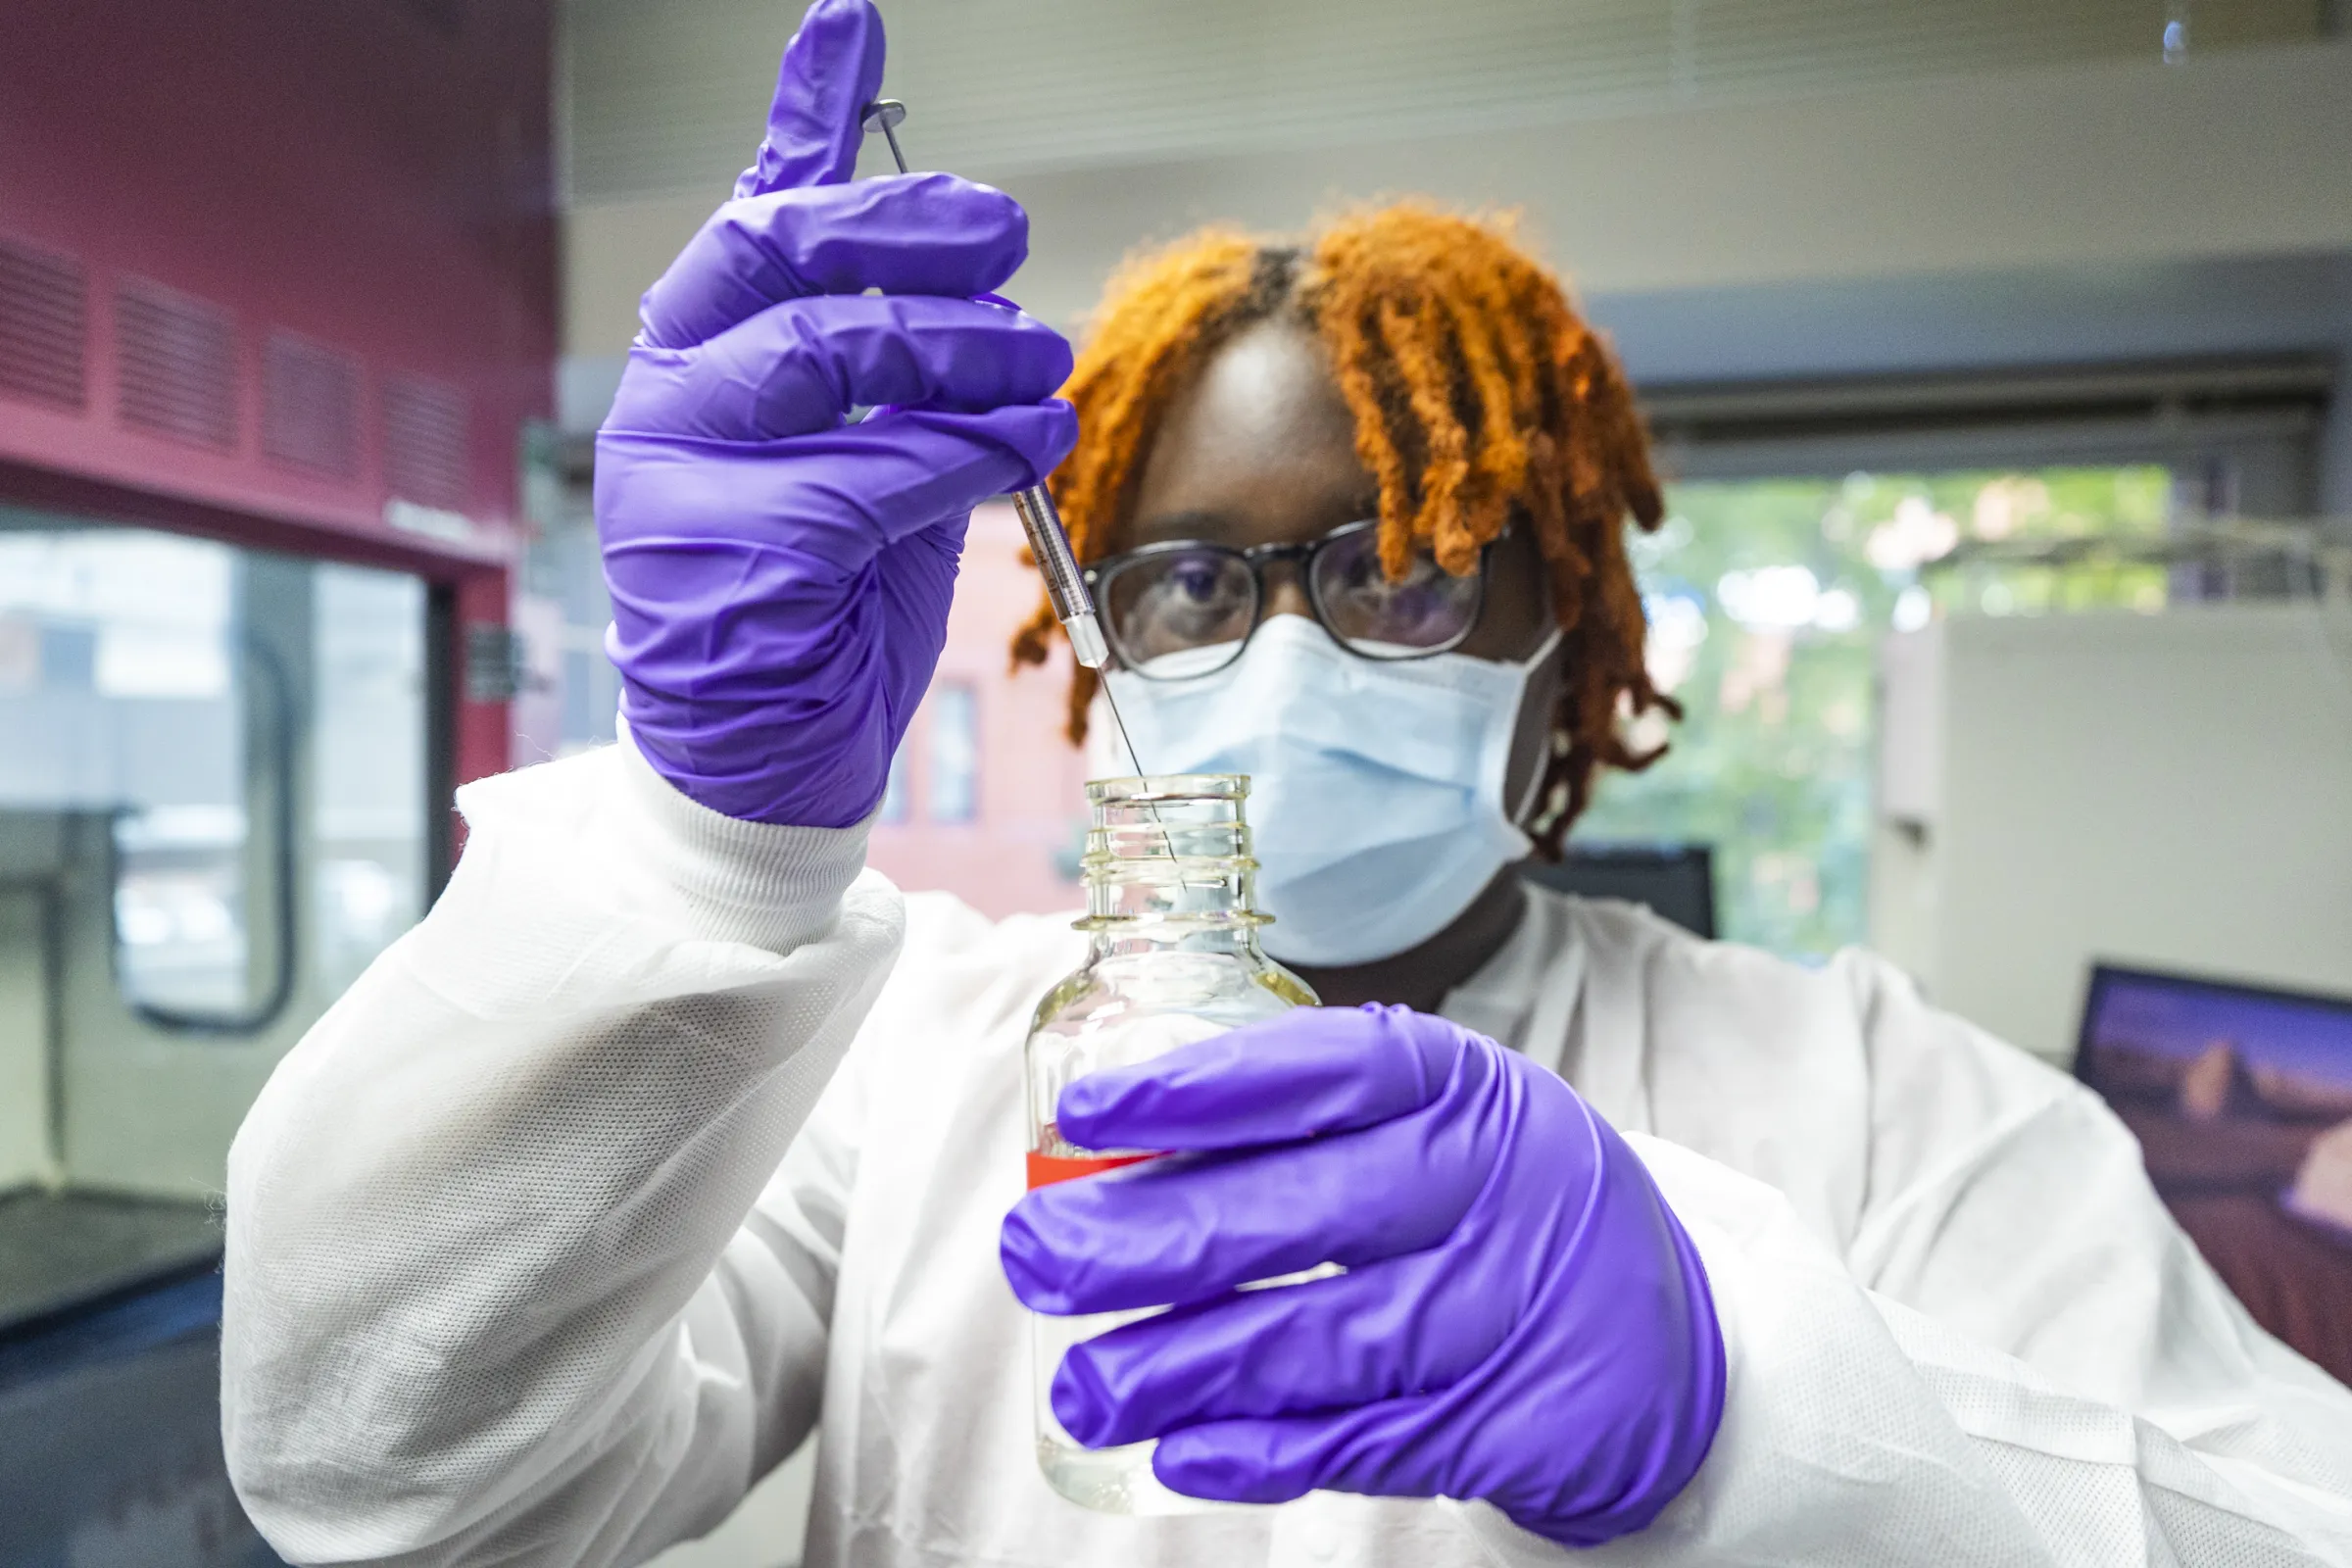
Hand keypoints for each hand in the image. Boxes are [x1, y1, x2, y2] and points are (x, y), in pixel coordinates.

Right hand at [597, 0, 1076, 826]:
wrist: (763, 769)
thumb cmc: (824, 608)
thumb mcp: (866, 459)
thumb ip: (891, 363)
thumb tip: (957, 262)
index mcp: (693, 363)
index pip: (752, 216)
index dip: (809, 119)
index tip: (854, 20)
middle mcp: (665, 402)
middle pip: (784, 258)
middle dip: (913, 230)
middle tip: (1011, 236)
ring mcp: (680, 479)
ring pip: (828, 355)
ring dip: (961, 350)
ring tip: (1043, 367)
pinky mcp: (730, 556)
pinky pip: (866, 472)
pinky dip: (965, 454)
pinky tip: (1028, 447)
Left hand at [999, 1004, 1725, 1546]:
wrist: (1675, 1343)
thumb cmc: (1508, 1204)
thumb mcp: (1450, 1122)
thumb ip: (1318, 1123)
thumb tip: (1116, 1145)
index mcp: (1464, 1090)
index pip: (1325, 1074)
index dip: (1201, 1090)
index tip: (1089, 1112)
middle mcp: (1489, 1189)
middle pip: (1304, 1213)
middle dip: (1152, 1239)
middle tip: (1037, 1256)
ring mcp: (1503, 1310)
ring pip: (1319, 1340)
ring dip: (1182, 1367)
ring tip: (1084, 1386)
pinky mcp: (1506, 1422)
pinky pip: (1366, 1441)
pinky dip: (1266, 1450)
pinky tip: (1181, 1449)